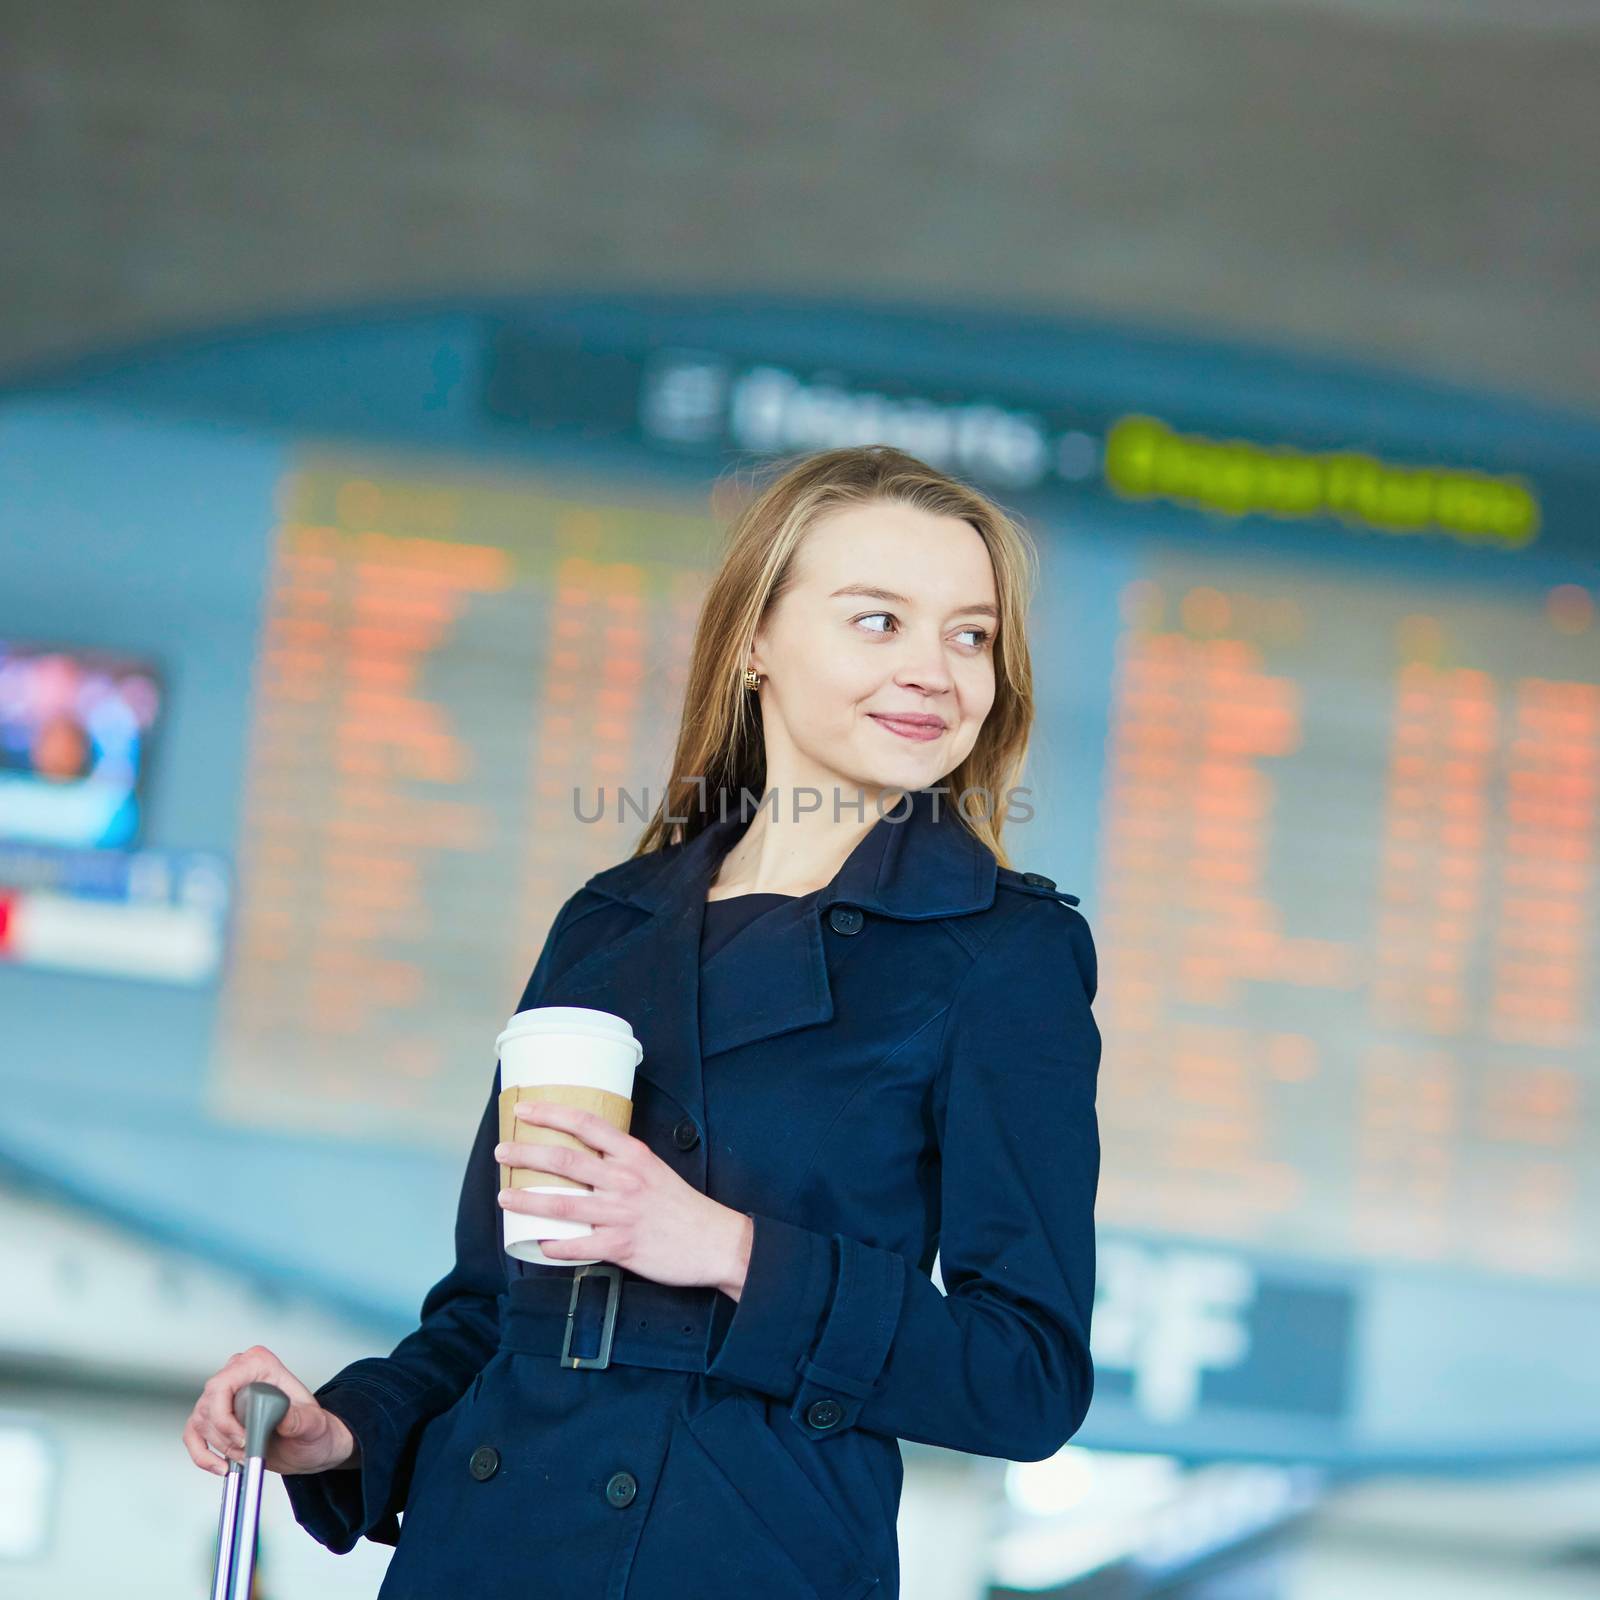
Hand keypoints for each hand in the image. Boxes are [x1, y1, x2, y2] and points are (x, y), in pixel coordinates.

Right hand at [182, 1345, 358, 1477]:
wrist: (309, 1445)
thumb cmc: (312, 1428)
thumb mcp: (313, 1425)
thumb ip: (301, 1420)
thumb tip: (284, 1419)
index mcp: (259, 1364)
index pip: (223, 1384)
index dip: (226, 1416)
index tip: (244, 1437)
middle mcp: (238, 1374)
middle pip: (208, 1405)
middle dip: (225, 1435)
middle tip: (247, 1449)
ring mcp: (224, 1396)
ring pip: (201, 1422)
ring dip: (220, 1447)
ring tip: (245, 1456)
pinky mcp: (215, 1419)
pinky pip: (194, 1435)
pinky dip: (203, 1456)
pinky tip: (221, 1467)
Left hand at [496, 1101, 752, 1298]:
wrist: (713, 1241)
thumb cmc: (681, 1205)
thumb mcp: (653, 1169)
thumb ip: (620, 1162)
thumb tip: (583, 1157)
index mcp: (633, 1155)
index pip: (587, 1125)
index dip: (551, 1114)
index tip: (524, 1110)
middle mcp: (624, 1180)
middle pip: (566, 1161)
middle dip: (527, 1153)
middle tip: (503, 1151)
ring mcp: (621, 1214)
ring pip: (562, 1205)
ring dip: (527, 1200)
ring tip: (504, 1197)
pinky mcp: (621, 1247)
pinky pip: (578, 1246)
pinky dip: (554, 1245)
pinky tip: (539, 1243)